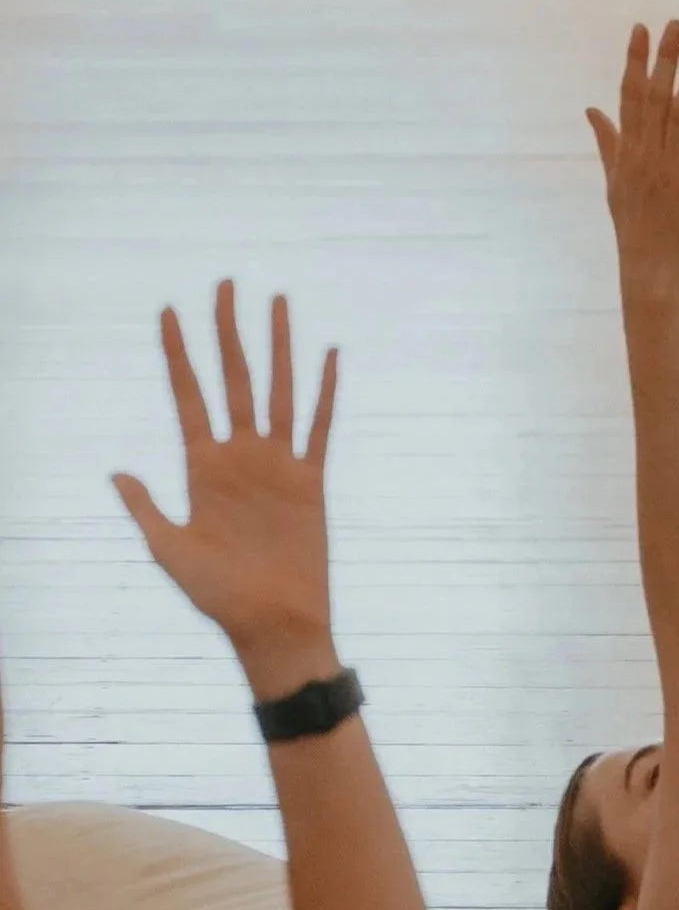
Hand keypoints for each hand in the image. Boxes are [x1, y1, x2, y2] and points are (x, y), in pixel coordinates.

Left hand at [113, 284, 339, 693]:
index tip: (168, 310)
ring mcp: (278, 466)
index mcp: (202, 467)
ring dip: (277, 346)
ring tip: (276, 301)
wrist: (275, 625)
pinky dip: (324, 392)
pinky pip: (319, 428)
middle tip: (226, 284)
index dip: (177, 352)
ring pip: (278, 390)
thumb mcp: (168, 550)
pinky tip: (329, 355)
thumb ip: (146, 507)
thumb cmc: (219, 596)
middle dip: (227, 330)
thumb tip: (118, 471)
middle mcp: (240, 456)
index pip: (187, 394)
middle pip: (233, 377)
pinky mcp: (311, 483)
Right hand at [589, 22, 678, 297]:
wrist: (651, 269)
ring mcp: (673, 168)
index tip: (640, 29)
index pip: (629, 96)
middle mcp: (648, 154)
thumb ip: (607, 142)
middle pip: (655, 96)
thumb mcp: (614, 182)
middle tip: (675, 24)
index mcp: (627, 152)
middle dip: (664, 58)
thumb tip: (592, 109)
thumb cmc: (633, 226)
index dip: (635, 61)